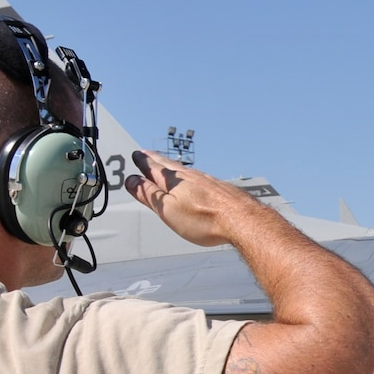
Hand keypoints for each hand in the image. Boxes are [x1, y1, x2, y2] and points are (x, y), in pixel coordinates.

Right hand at [124, 150, 269, 247]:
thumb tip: (131, 180)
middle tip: (146, 153)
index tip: (136, 155)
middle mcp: (191, 177)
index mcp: (175, 181)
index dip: (143, 163)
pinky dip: (191, 176)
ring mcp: (208, 181)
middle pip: (169, 166)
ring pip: (185, 171)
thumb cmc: (205, 219)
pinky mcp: (221, 188)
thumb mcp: (168, 210)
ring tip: (167, 165)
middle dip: (156, 160)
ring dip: (173, 167)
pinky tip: (196, 180)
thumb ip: (149, 195)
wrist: (243, 220)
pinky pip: (201, 178)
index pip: (154, 168)